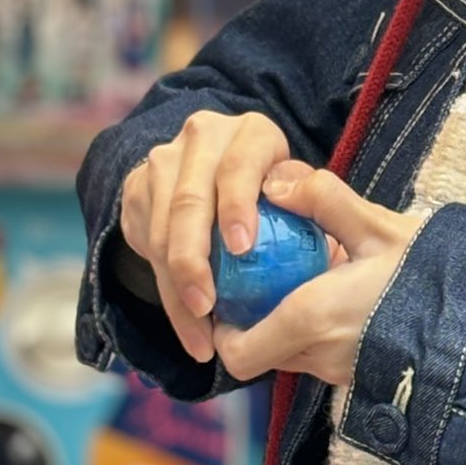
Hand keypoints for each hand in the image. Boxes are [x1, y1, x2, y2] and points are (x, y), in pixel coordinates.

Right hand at [121, 110, 301, 362]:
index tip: (242, 249)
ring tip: (201, 331)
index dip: (237, 206)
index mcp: (252, 133)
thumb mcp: (299, 193)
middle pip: (190, 201)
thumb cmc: (278, 196)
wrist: (218, 179)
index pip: (238, 167)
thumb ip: (311, 208)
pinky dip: (167, 292)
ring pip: (162, 228)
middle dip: (194, 258)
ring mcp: (166, 160)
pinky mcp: (137, 187)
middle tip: (208, 305)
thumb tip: (328, 244)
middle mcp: (204, 137)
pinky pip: (145, 245)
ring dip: (178, 286)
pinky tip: (188, 326)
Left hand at [211, 167, 424, 388]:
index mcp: (310, 319)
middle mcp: (320, 357)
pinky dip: (318, 336)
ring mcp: (343, 373)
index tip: (232, 295)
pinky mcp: (365, 377)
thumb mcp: (379, 226)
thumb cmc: (432, 273)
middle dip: (256, 321)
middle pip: (263, 354)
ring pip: (293, 357)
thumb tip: (276, 180)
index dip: (224, 331)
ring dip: (289, 327)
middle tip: (265, 279)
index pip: (238, 352)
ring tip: (305, 283)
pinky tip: (340, 300)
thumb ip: (325, 200)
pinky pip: (324, 359)